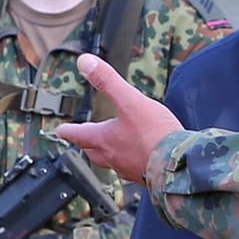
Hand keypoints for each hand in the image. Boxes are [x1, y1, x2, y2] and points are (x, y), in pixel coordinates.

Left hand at [56, 54, 181, 183]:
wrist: (179, 164)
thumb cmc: (154, 135)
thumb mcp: (130, 100)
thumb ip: (107, 81)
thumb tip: (85, 62)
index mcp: (105, 139)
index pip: (79, 134)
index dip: (68, 130)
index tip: (60, 130)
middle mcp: (114, 157)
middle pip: (93, 152)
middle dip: (86, 145)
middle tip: (82, 141)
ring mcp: (130, 168)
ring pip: (111, 162)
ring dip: (106, 155)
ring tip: (110, 149)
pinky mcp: (146, 175)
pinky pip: (132, 169)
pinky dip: (129, 161)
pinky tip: (138, 157)